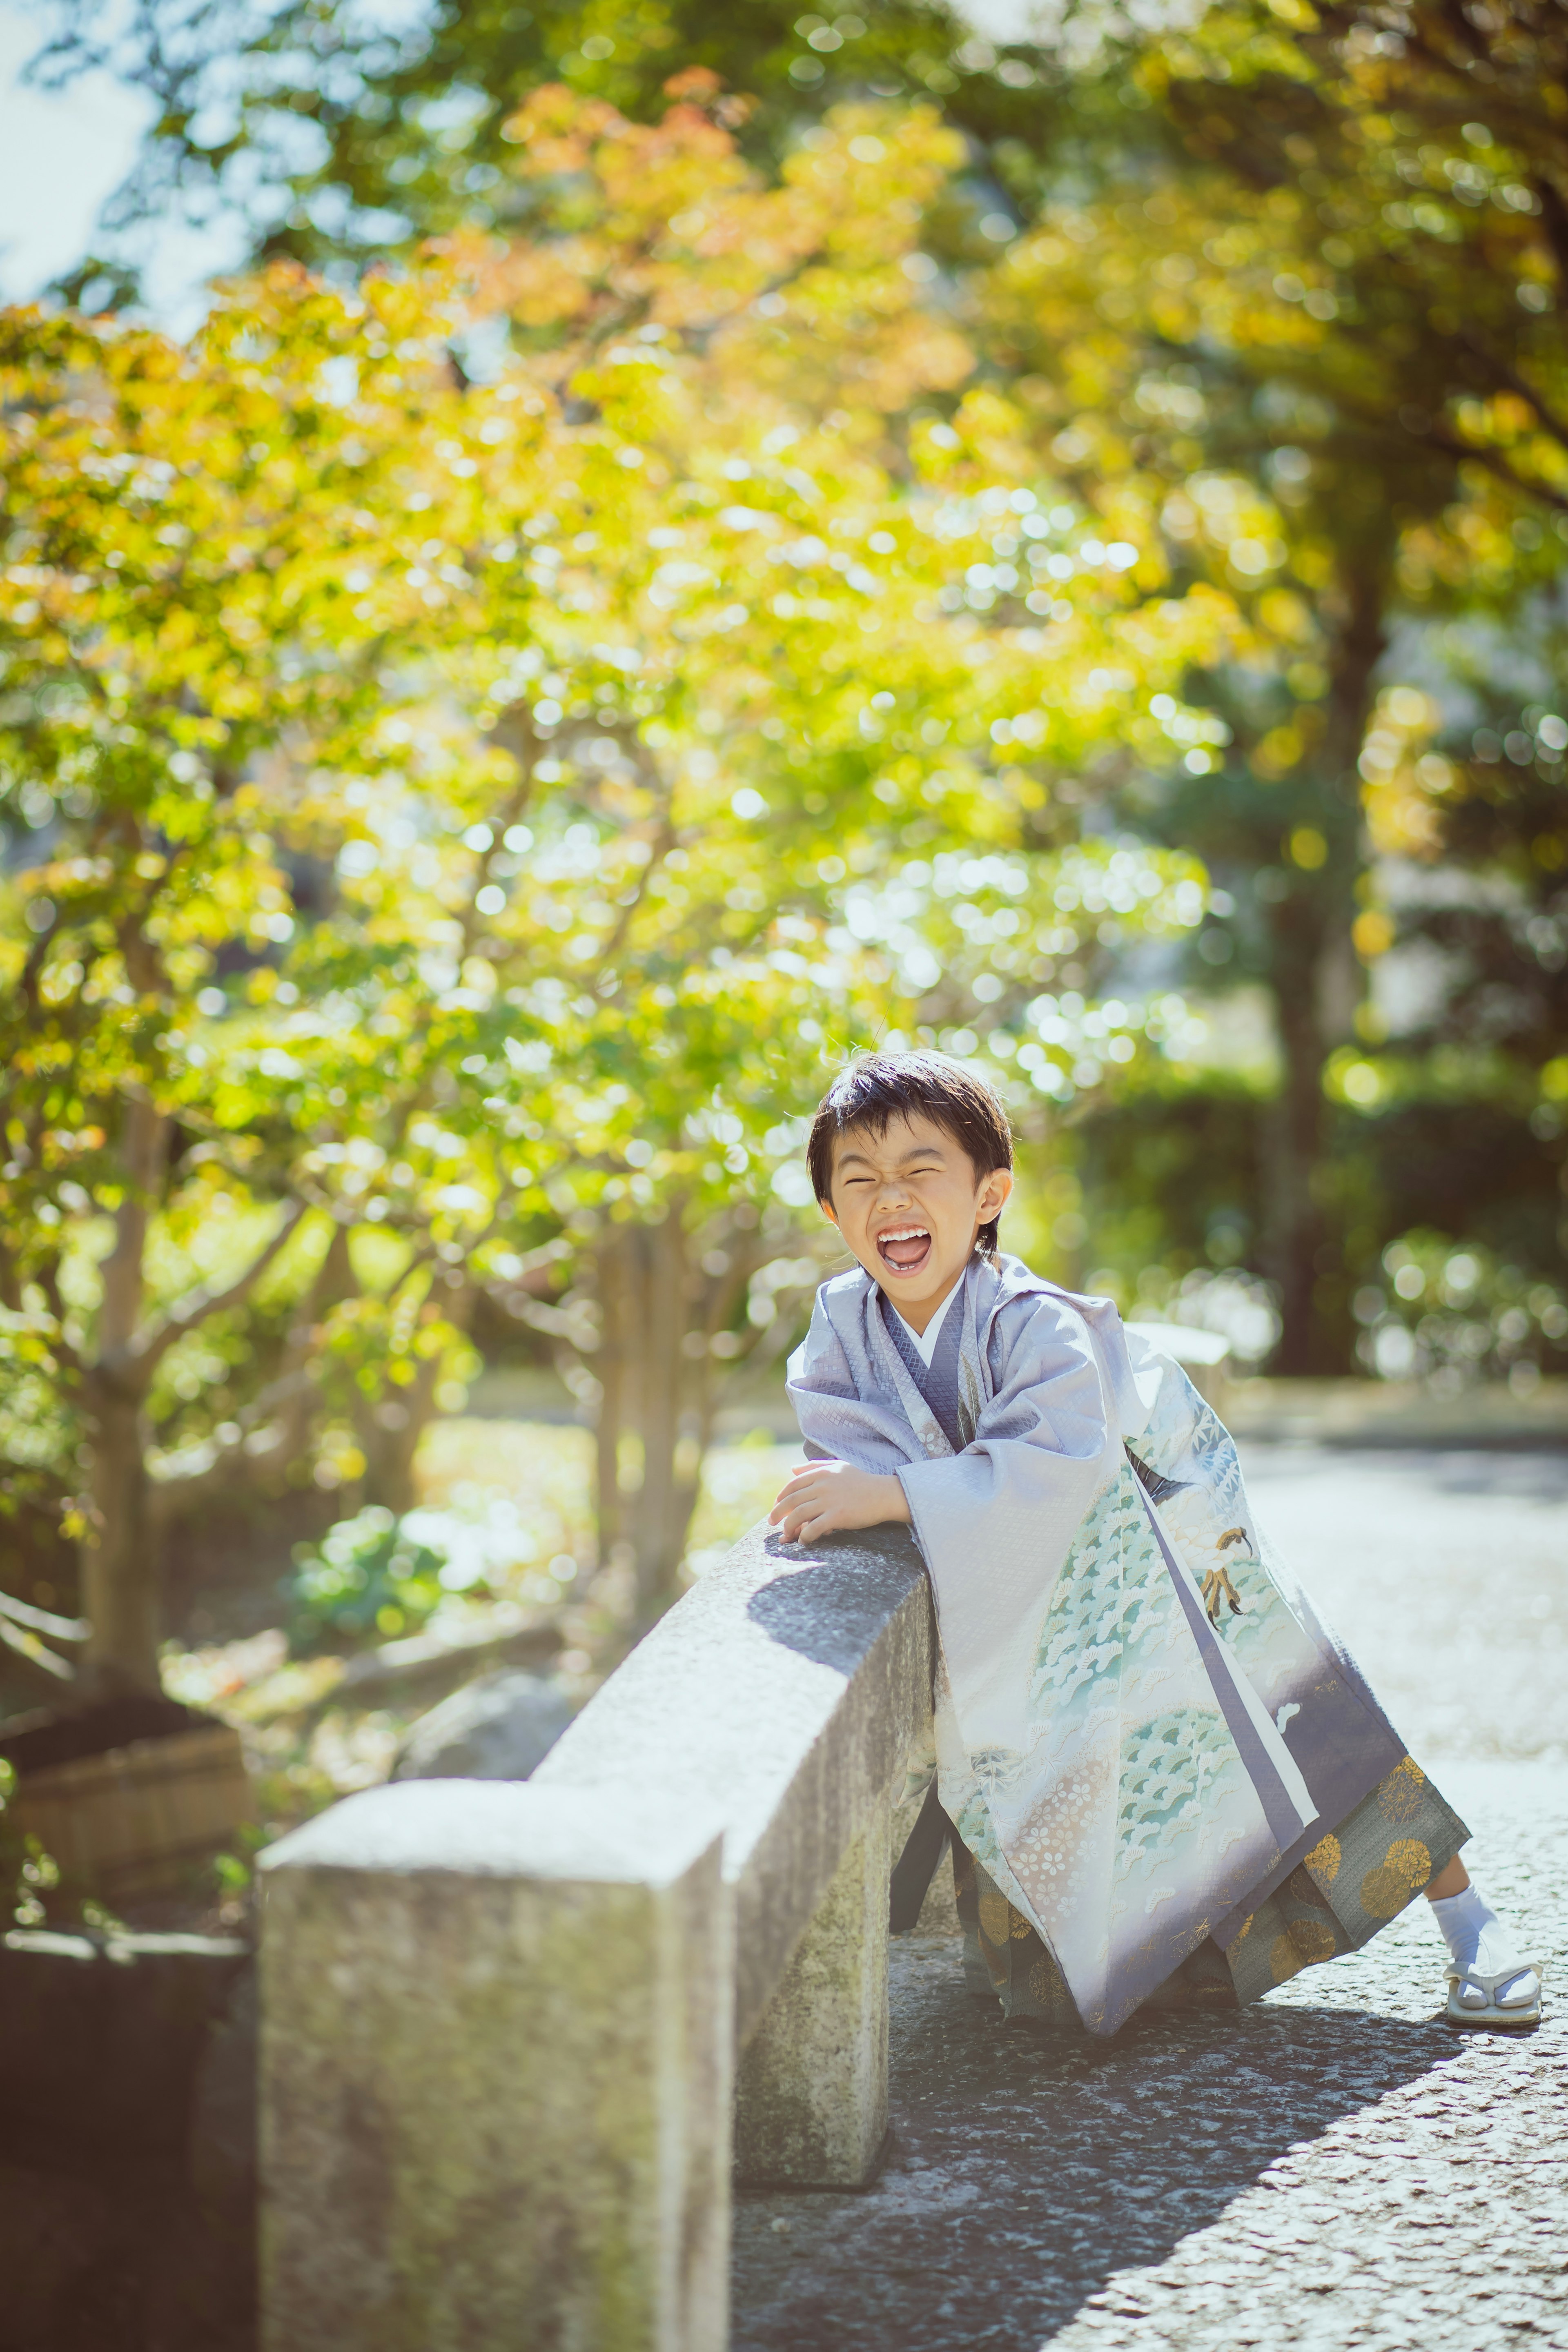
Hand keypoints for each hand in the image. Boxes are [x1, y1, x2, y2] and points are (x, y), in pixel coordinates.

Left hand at [768, 1458, 910, 1544]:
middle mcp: (822, 1485)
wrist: (884, 1494)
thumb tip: (792, 1469)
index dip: (781, 1498)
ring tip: (786, 1536)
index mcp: (821, 1473)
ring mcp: (830, 1501)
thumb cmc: (861, 1481)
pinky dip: (804, 1536)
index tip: (777, 1507)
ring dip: (788, 1527)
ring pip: (798, 1515)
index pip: (792, 1485)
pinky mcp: (838, 1516)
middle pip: (791, 1501)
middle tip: (772, 1523)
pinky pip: (813, 1528)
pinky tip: (803, 1541)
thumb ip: (814, 1467)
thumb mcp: (838, 1467)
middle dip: (778, 1513)